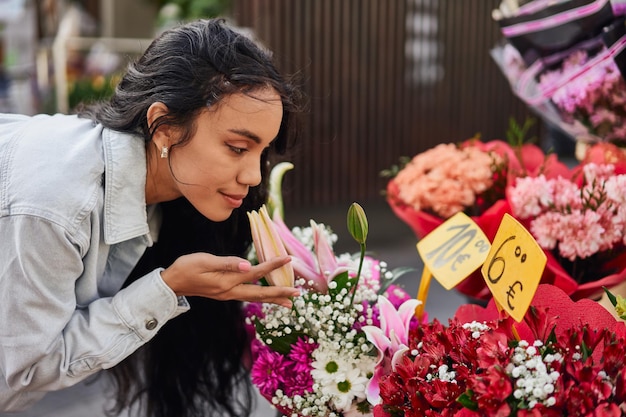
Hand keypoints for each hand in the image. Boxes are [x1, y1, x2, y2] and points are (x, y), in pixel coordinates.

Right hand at [160, 253, 299, 307]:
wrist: (171, 283)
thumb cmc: (186, 267)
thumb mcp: (205, 261)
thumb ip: (227, 263)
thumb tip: (247, 265)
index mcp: (227, 282)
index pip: (255, 273)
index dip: (272, 265)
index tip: (288, 260)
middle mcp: (230, 291)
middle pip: (260, 293)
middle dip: (280, 293)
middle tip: (298, 294)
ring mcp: (228, 295)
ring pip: (255, 297)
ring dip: (273, 299)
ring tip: (290, 302)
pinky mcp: (225, 294)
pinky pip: (248, 296)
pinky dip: (261, 297)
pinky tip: (267, 297)